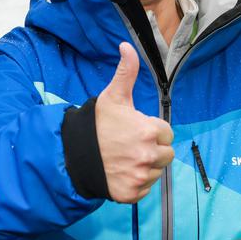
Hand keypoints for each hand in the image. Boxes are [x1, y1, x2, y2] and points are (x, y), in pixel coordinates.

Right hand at [95, 42, 174, 202]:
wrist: (74, 154)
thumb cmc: (97, 124)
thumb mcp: (113, 96)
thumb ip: (126, 72)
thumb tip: (126, 45)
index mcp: (149, 131)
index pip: (166, 133)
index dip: (152, 130)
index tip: (135, 129)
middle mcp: (148, 156)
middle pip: (166, 154)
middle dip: (153, 149)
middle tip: (130, 145)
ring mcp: (140, 177)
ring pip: (156, 172)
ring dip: (145, 166)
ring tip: (124, 158)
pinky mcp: (131, 193)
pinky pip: (144, 189)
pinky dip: (135, 182)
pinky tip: (121, 171)